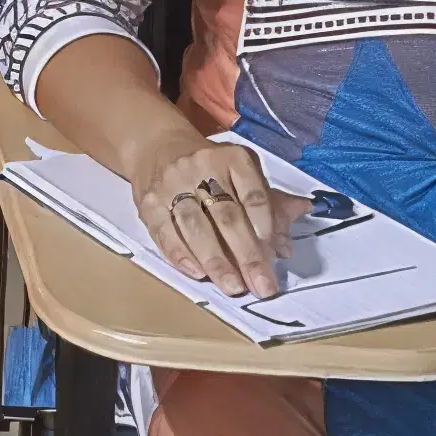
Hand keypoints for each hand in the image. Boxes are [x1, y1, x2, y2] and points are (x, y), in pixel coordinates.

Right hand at [112, 132, 296, 301]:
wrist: (158, 148)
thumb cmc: (210, 168)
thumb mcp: (244, 175)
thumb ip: (271, 207)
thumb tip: (287, 245)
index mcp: (233, 158)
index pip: (253, 194)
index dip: (265, 224)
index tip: (274, 253)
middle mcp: (201, 167)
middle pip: (227, 216)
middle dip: (247, 254)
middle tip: (262, 285)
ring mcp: (172, 185)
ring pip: (196, 227)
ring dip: (216, 261)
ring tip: (233, 287)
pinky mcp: (148, 203)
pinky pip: (165, 232)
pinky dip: (181, 254)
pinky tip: (197, 273)